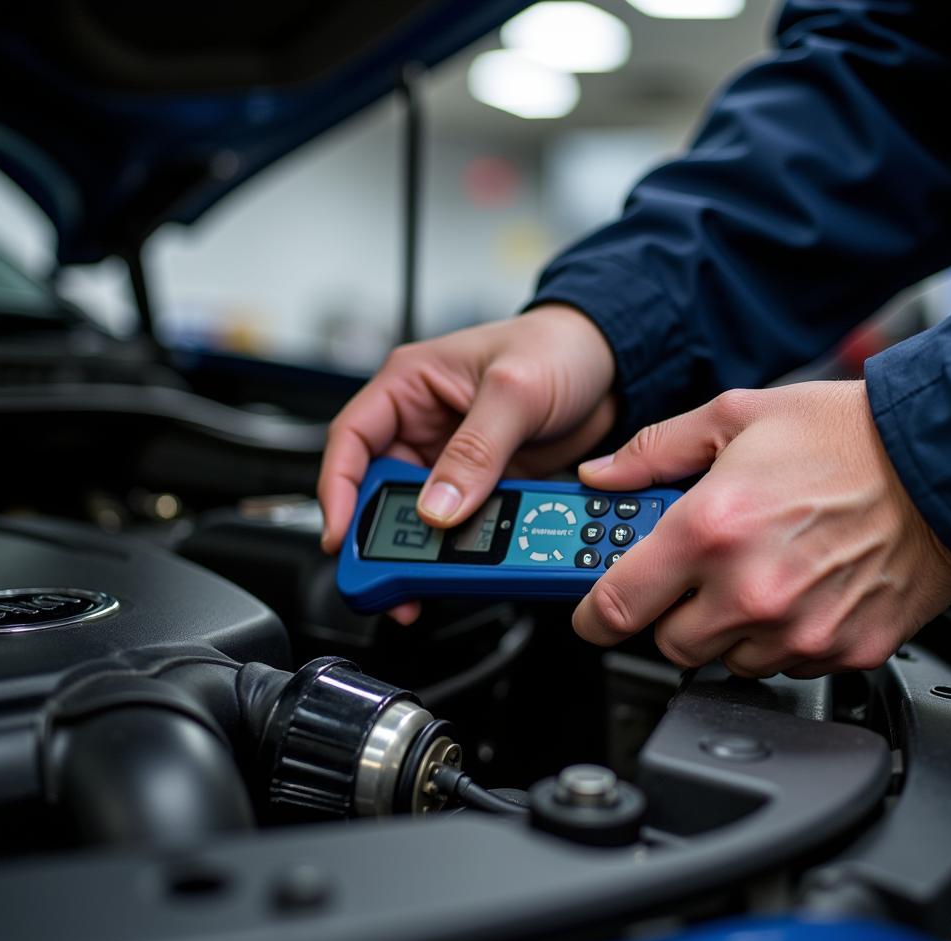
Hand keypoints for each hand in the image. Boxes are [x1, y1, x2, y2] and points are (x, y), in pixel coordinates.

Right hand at [318, 304, 616, 622]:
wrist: (612, 368)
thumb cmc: (558, 348)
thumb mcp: (515, 391)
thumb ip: (476, 449)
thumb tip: (439, 506)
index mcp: (410, 386)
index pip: (352, 440)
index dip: (338, 490)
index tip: (342, 535)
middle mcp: (422, 424)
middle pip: (377, 489)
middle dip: (377, 535)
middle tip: (383, 576)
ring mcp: (450, 459)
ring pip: (416, 515)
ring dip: (420, 550)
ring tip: (422, 582)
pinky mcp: (480, 485)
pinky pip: (458, 525)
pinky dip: (458, 549)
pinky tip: (464, 567)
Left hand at [572, 381, 950, 677]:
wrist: (941, 461)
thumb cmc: (845, 436)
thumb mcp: (734, 417)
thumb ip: (654, 452)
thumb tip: (603, 476)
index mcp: (710, 529)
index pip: (617, 604)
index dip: (592, 615)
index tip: (591, 614)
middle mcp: (750, 588)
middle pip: (668, 643)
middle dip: (668, 612)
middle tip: (690, 577)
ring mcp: (799, 628)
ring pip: (725, 660)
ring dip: (724, 628)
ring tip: (754, 574)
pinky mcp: (843, 650)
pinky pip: (784, 665)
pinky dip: (777, 638)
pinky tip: (797, 591)